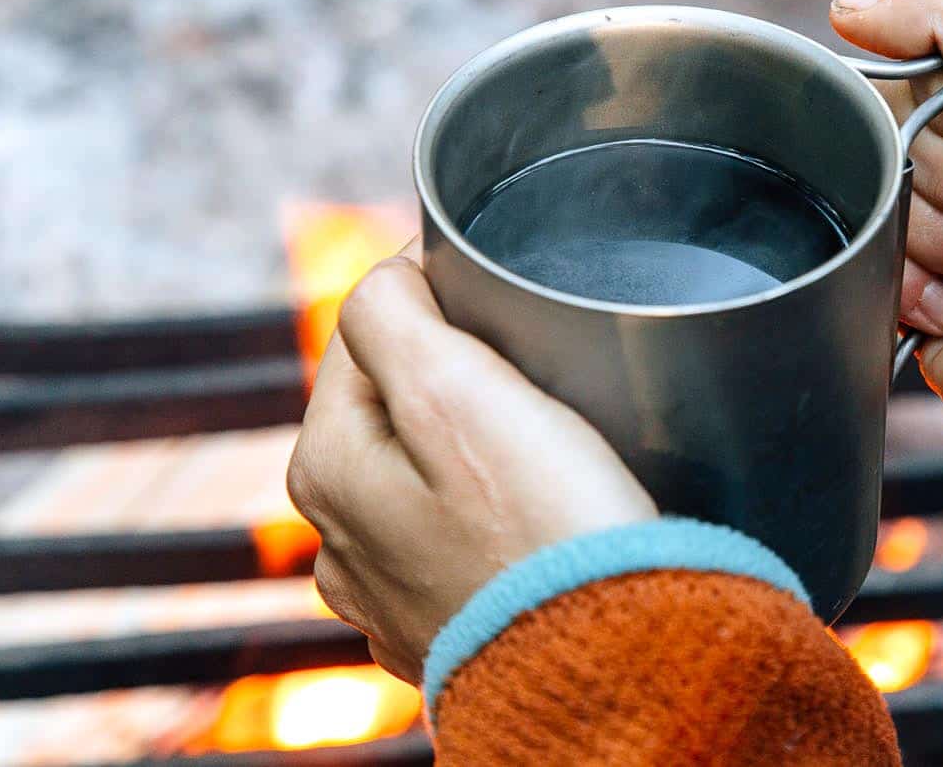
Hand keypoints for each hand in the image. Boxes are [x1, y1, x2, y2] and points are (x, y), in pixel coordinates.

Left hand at [287, 243, 655, 681]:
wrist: (615, 665)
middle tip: (538, 380)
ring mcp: (388, 595)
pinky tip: (539, 517)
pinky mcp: (444, 627)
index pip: (368, 331)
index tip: (506, 305)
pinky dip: (496, 513)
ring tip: (546, 451)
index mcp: (326, 468)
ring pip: (429, 471)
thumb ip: (394, 310)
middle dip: (459, 376)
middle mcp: (338, 540)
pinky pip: (462, 536)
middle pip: (398, 402)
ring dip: (477, 447)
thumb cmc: (546, 528)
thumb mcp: (454, 390)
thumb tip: (388, 278)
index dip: (438, 297)